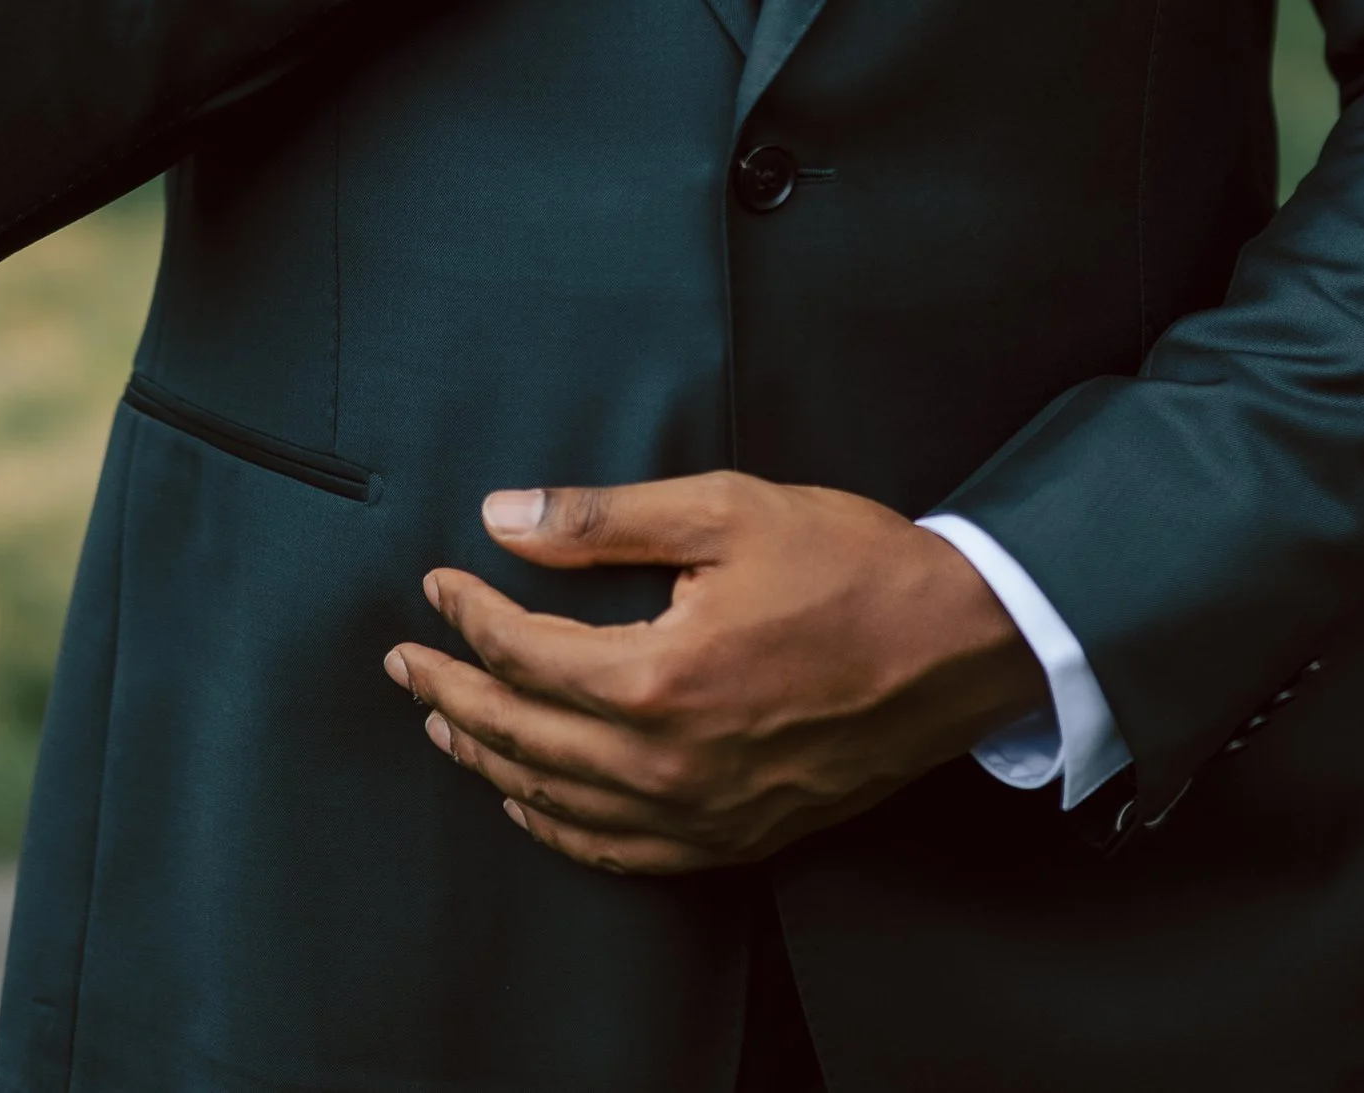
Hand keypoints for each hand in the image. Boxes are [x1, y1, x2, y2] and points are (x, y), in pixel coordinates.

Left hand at [381, 471, 1046, 876]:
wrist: (959, 647)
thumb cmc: (852, 567)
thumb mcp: (727, 510)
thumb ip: (606, 519)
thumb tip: (507, 518)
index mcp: (661, 677)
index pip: (524, 651)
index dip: (469, 613)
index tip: (439, 581)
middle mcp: (669, 763)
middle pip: (522, 734)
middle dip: (450, 694)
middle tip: (404, 663)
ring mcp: (701, 814)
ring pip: (558, 803)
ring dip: (490, 761)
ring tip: (445, 725)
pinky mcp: (734, 837)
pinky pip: (619, 853)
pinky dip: (558, 828)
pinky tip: (532, 802)